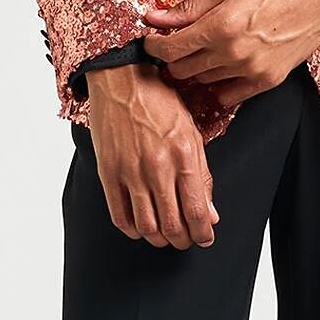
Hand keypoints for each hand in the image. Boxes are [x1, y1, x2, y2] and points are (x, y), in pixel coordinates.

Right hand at [83, 62, 219, 248]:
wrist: (121, 79)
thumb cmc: (159, 102)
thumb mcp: (191, 133)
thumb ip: (202, 175)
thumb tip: (210, 213)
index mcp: (183, 155)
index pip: (197, 211)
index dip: (203, 233)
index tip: (205, 238)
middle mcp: (157, 166)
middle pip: (172, 225)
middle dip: (183, 240)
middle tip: (186, 240)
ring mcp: (130, 171)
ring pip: (147, 226)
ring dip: (159, 240)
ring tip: (165, 236)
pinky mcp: (108, 172)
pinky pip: (119, 215)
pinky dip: (132, 230)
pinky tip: (141, 227)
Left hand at [141, 0, 319, 106]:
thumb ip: (189, 7)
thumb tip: (154, 17)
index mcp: (219, 26)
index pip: (170, 48)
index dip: (154, 45)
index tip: (152, 40)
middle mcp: (232, 53)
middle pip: (182, 70)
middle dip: (175, 57)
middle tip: (180, 43)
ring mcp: (251, 71)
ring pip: (204, 81)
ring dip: (199, 67)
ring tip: (210, 48)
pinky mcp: (267, 81)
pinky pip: (229, 95)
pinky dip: (221, 84)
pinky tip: (226, 66)